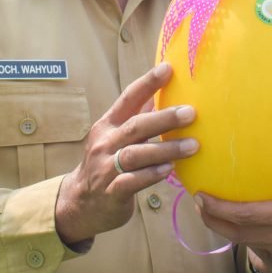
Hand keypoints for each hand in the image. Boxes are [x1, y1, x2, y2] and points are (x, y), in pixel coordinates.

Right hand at [54, 63, 197, 245]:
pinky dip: (152, 174)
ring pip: (136, 154)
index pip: (128, 99)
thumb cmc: (105, 165)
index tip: (169, 68)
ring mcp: (106, 168)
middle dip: (164, 119)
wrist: (79, 204)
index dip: (147, 83)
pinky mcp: (111, 192)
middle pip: (135, 126)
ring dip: (166, 149)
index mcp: (108, 125)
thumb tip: (157, 93)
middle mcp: (105, 143)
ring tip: (192, 146)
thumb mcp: (114, 137)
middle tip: (191, 113)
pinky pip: (132, 181)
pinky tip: (170, 169)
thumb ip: (134, 117)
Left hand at [194, 99, 271, 272]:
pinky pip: (263, 244)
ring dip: (227, 228)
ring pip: (248, 243)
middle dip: (213, 220)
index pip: (246, 217)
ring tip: (212, 209)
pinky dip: (247, 233)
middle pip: (238, 235)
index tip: (199, 195)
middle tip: (196, 200)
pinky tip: (247, 217)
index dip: (218, 209)